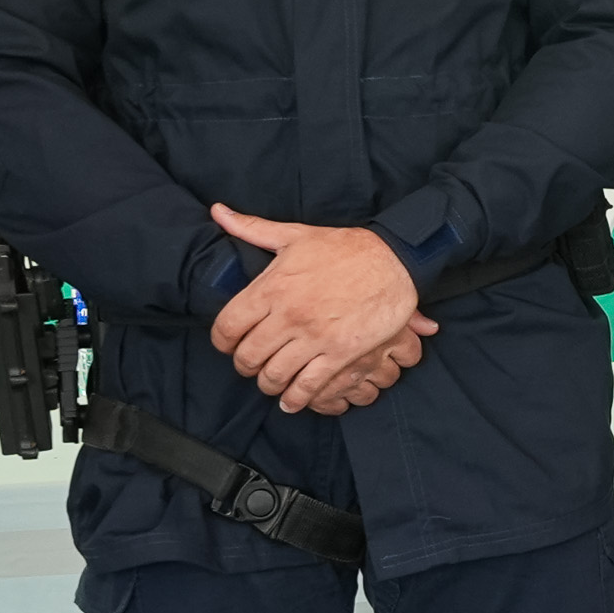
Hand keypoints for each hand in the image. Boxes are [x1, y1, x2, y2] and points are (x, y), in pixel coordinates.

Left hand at [205, 209, 436, 412]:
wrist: (395, 259)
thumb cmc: (344, 248)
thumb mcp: (295, 235)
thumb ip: (252, 228)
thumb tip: (218, 212)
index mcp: (272, 288)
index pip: (227, 327)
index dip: (222, 342)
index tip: (228, 345)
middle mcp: (289, 315)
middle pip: (248, 357)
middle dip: (245, 366)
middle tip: (251, 365)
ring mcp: (315, 337)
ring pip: (275, 375)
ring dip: (269, 384)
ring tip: (271, 382)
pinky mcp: (342, 353)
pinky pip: (309, 386)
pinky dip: (297, 399)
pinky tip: (292, 400)